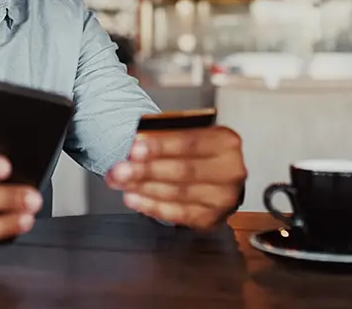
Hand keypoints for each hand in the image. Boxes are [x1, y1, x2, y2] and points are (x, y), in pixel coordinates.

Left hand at [105, 126, 245, 229]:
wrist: (215, 171)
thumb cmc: (196, 150)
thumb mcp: (187, 133)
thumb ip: (164, 137)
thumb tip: (136, 146)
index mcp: (225, 142)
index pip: (190, 143)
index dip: (160, 147)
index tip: (135, 149)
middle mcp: (230, 170)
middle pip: (184, 171)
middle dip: (147, 171)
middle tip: (120, 170)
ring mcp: (223, 197)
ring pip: (179, 194)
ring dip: (145, 190)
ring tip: (122, 184)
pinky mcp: (212, 217)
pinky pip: (179, 214)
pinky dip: (154, 207)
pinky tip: (136, 200)